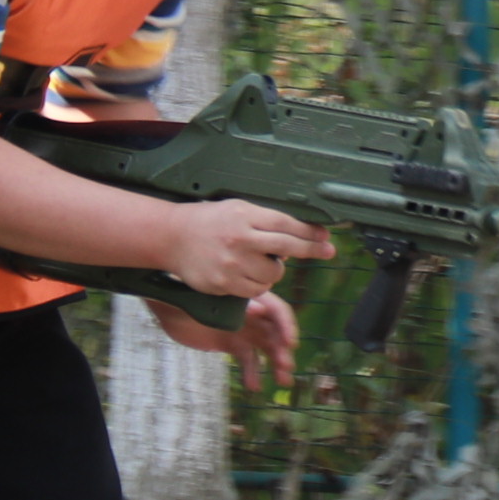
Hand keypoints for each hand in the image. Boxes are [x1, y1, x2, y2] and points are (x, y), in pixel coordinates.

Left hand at [148, 288, 299, 387]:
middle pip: (275, 333)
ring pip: (267, 348)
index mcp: (252, 298)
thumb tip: (259, 311)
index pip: (277, 311)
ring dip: (276, 364)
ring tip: (283, 380)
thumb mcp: (210, 302)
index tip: (290, 344)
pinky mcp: (233, 344)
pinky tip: (253, 386)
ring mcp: (243, 330)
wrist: (168, 307)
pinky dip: (252, 373)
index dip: (287, 327)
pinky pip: (248, 360)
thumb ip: (233, 307)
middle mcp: (252, 314)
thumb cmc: (188, 297)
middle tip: (285, 367)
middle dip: (283, 350)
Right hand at [157, 197, 335, 300]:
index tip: (325, 237)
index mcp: (245, 216)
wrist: (172, 237)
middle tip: (327, 251)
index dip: (309, 232)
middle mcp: (240, 239)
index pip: (286, 224)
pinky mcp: (224, 283)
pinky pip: (256, 290)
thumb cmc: (208, 221)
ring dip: (274, 270)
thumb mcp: (238, 209)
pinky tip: (245, 274)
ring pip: (274, 274)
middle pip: (288, 247)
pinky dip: (257, 285)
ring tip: (258, 261)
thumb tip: (299, 235)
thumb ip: (265, 221)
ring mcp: (232, 263)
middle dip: (312, 250)